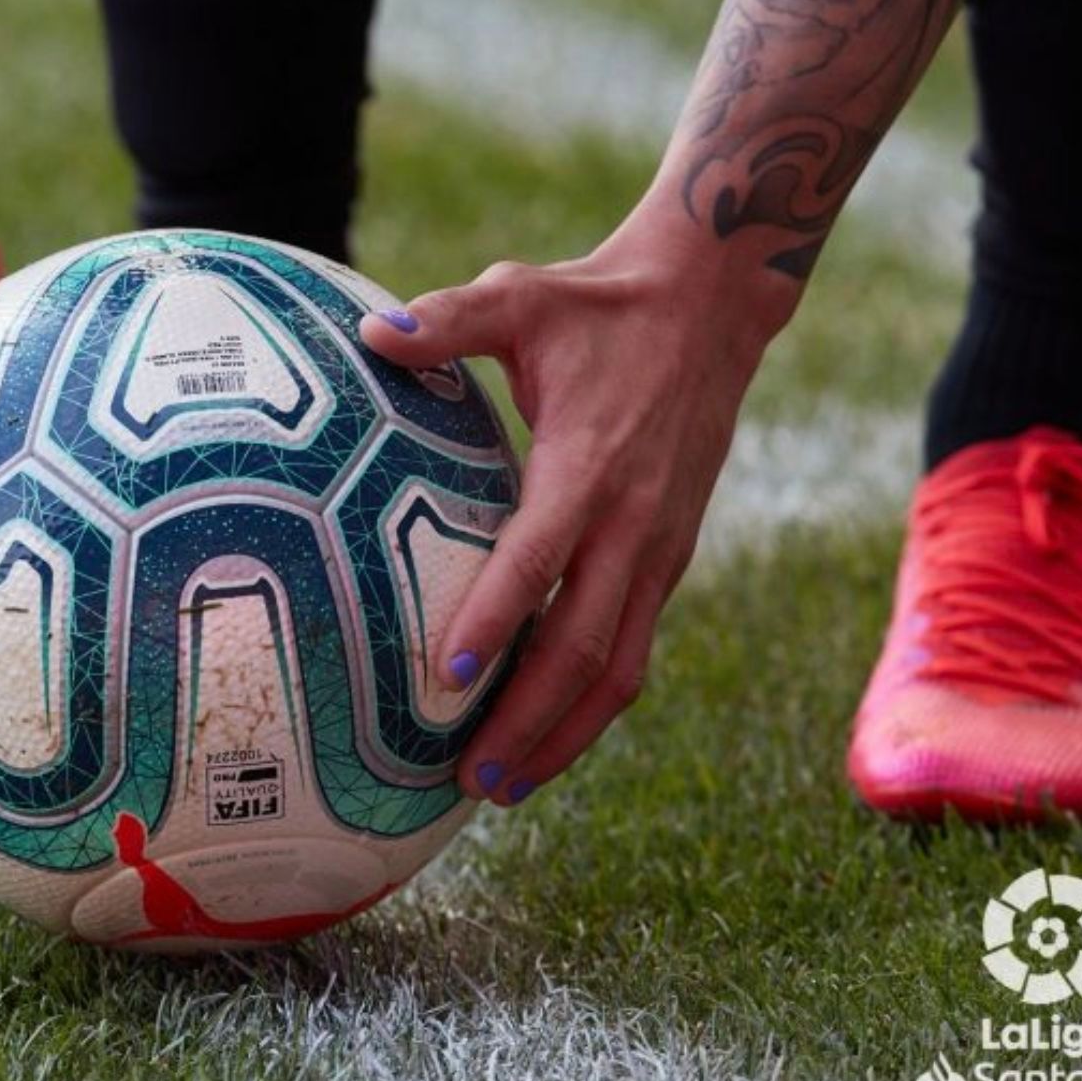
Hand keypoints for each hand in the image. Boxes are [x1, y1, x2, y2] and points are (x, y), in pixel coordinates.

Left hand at [359, 223, 791, 803]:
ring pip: (620, 667)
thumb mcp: (521, 294)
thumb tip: (371, 335)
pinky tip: (544, 737)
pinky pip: (633, 650)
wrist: (710, 308)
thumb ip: (448, 320)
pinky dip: (591, 704)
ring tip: (502, 786)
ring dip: (565, 735)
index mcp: (590, 465)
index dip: (496, 615)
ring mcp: (659, 549)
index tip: (447, 672)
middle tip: (468, 778)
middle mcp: (633, 522)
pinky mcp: (669, 560)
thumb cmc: (596, 305)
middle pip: (586, 645)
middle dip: (529, 719)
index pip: (540, 556)